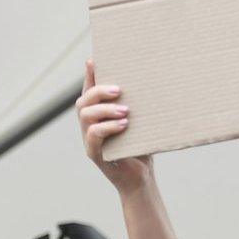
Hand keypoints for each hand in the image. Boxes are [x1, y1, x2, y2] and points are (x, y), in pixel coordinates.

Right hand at [76, 59, 153, 193]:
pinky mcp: (95, 154)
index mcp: (98, 115)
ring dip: (105, 110)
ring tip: (126, 111)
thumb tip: (155, 82)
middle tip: (120, 90)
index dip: (89, 76)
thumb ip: (139, 107)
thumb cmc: (141, 147)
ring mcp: (89, 140)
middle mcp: (89, 125)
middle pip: (83, 101)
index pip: (89, 92)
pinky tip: (123, 125)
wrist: (141, 178)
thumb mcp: (141, 123)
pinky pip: (93, 136)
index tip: (93, 60)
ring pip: (85, 116)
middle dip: (99, 91)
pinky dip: (107, 128)